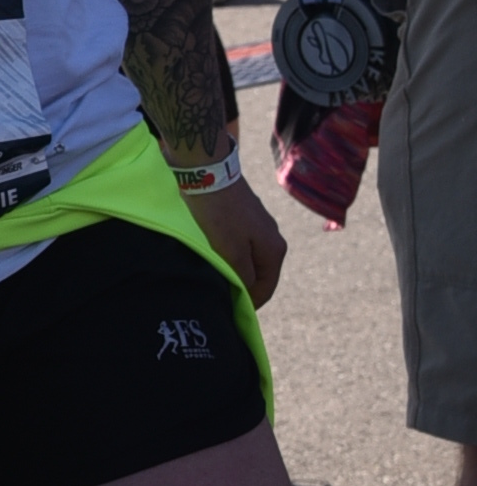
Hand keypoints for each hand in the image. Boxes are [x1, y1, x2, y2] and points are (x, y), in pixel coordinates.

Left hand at [187, 172, 285, 310]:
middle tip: (222, 297)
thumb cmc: (220, 215)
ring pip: (251, 260)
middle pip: (261, 274)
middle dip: (245, 288)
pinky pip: (243, 246)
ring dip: (238, 272)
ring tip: (218, 280)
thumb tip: (249, 292)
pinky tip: (218, 258)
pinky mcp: (247, 217)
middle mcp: (273, 238)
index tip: (231, 311)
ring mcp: (261, 227)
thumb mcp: (231, 251)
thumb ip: (243, 274)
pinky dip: (233, 257)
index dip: (250, 303)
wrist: (210, 173)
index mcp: (275, 250)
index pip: (266, 288)